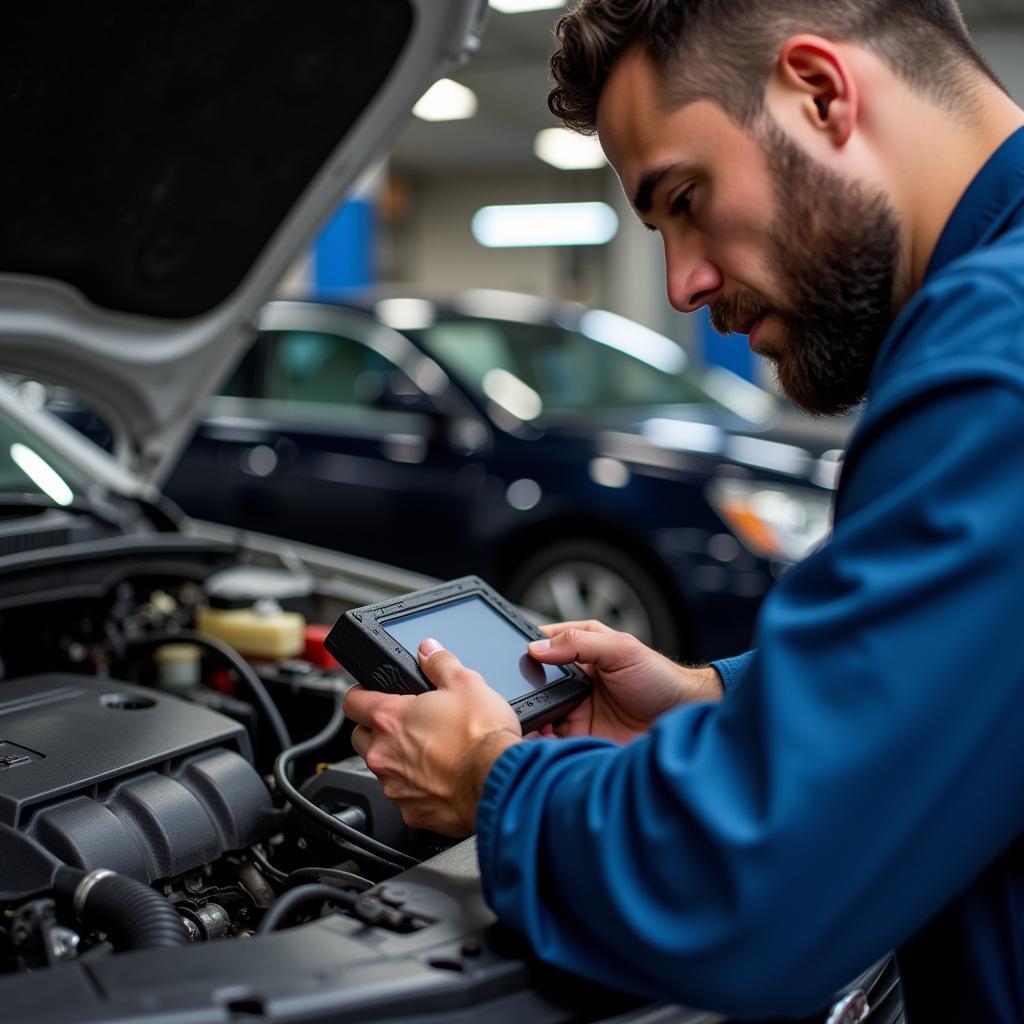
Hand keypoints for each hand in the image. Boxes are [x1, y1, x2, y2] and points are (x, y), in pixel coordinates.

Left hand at [344, 638, 521, 836]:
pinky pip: (404, 797)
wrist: (499, 781)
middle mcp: (384, 754)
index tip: (368, 694)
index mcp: (391, 718)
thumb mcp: (466, 683)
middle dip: (375, 730)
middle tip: (404, 724)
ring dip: (397, 760)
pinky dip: (416, 788)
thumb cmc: (482, 737)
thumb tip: (429, 651)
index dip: (360, 694)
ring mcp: (395, 786)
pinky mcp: (411, 812)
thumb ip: (440, 663)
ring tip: (429, 752)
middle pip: (360, 738)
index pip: (353, 701)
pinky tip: (440, 778)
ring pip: (382, 769)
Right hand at [528, 620, 722, 743]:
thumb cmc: (659, 677)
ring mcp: (576, 709)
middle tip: (513, 697)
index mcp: (582, 650)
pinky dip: (542, 741)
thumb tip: (538, 647)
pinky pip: (553, 739)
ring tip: (527, 721)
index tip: (509, 657)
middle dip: (522, 690)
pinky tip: (542, 740)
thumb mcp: (621, 649)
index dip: (526, 650)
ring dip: (530, 717)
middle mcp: (574, 680)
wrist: (682, 718)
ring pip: (540, 712)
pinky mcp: (581, 736)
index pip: (544, 645)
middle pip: (535, 683)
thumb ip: (580, 643)